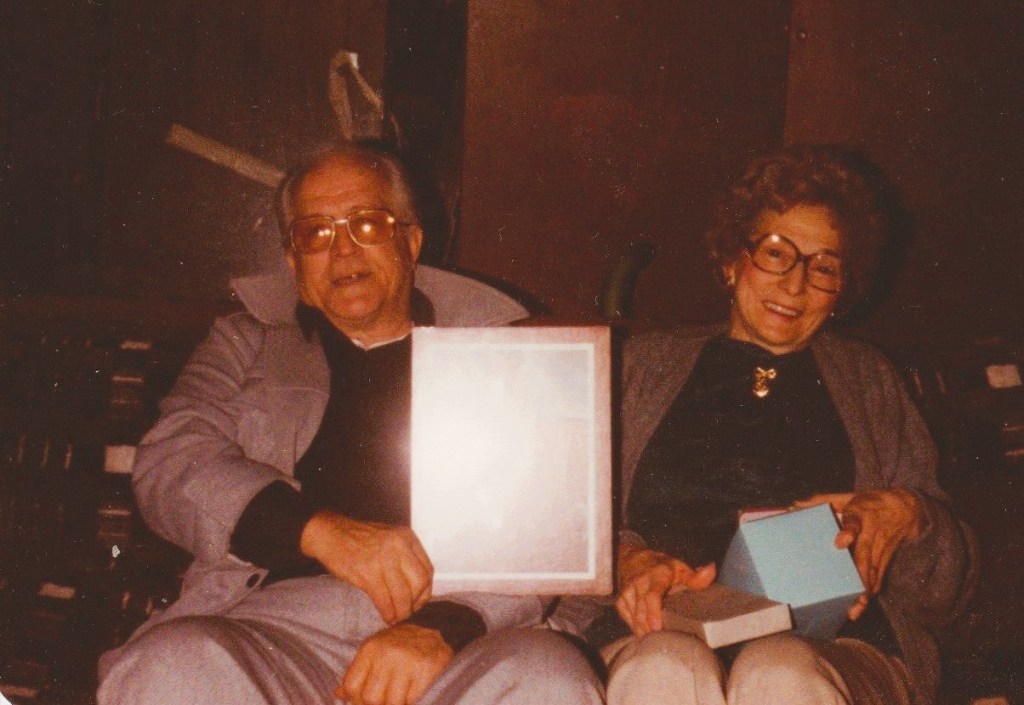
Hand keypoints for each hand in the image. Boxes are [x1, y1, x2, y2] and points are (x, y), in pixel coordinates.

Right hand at [301, 510, 432, 623]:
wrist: (330, 533)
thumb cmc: (359, 538)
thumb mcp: (390, 538)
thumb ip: (405, 556)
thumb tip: (419, 586)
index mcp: (407, 537)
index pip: (427, 569)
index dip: (426, 590)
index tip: (419, 601)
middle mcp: (399, 546)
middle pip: (419, 582)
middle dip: (416, 602)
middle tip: (409, 612)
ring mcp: (384, 559)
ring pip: (403, 595)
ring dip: (401, 612)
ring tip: (396, 618)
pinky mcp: (367, 573)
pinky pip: (384, 600)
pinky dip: (387, 612)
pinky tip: (386, 616)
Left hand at [337, 623, 452, 704]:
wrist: (436, 630)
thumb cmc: (402, 645)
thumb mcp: (376, 651)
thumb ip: (359, 673)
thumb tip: (338, 695)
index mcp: (370, 648)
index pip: (352, 686)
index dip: (356, 701)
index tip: (366, 702)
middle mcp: (386, 654)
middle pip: (371, 698)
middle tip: (385, 701)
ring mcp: (406, 663)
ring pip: (392, 703)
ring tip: (400, 698)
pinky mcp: (425, 672)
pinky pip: (411, 700)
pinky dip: (411, 702)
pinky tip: (412, 696)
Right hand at [615, 543, 715, 636]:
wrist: (632, 558)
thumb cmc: (661, 566)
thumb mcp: (680, 568)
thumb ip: (696, 576)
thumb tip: (711, 571)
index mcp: (656, 576)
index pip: (652, 596)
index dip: (654, 613)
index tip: (658, 628)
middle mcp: (639, 584)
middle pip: (641, 611)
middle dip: (649, 629)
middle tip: (662, 644)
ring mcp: (628, 592)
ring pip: (633, 617)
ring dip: (643, 631)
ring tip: (655, 644)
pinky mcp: (621, 600)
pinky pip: (627, 618)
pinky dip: (635, 628)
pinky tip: (645, 636)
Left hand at [796, 489, 921, 619]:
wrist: (906, 508)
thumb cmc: (870, 502)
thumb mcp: (848, 497)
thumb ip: (823, 501)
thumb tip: (795, 505)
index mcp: (860, 515)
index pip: (854, 523)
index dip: (848, 533)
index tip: (839, 543)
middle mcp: (871, 533)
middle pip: (865, 556)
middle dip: (859, 577)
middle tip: (854, 595)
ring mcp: (880, 547)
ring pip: (873, 571)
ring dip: (865, 590)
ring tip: (855, 609)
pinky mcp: (885, 556)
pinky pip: (879, 575)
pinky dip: (871, 589)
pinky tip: (862, 604)